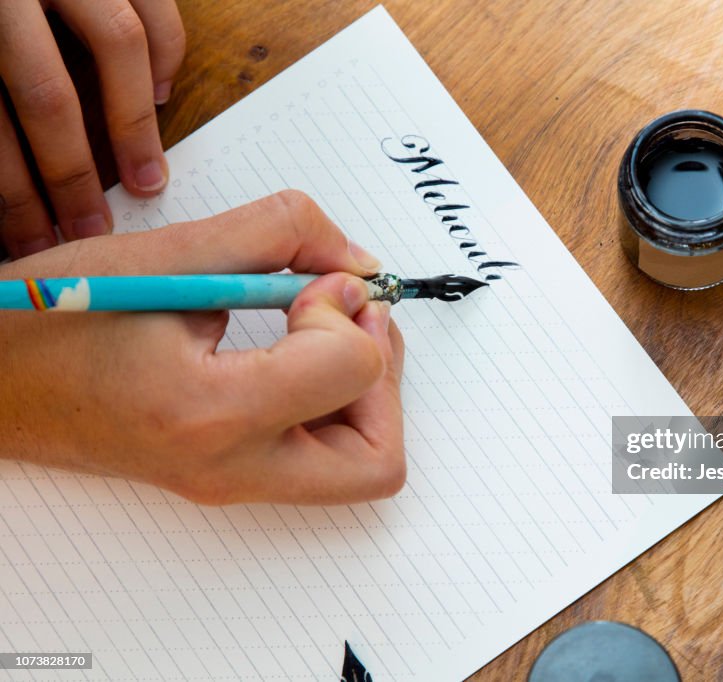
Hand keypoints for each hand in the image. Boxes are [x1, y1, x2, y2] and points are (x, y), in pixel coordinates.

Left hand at [0, 0, 185, 257]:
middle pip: (46, 96)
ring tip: (143, 181)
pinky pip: (153, 7)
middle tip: (87, 231)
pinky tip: (158, 96)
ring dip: (131, 127)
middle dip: (69, 178)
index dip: (9, 193)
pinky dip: (164, 57)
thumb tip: (0, 162)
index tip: (28, 241)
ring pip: (113, 49)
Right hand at [0, 191, 406, 504]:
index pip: (352, 369)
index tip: (313, 279)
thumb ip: (279, 236)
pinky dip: (331, 400)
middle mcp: (229, 468)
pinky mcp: (224, 477)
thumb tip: (358, 262)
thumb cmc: (51, 319)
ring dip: (363, 390)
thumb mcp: (170, 256)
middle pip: (377, 461)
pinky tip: (294, 350)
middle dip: (384, 377)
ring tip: (321, 329)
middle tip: (353, 318)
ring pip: (356, 467)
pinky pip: (317, 456)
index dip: (351, 308)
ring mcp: (228, 483)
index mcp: (213, 412)